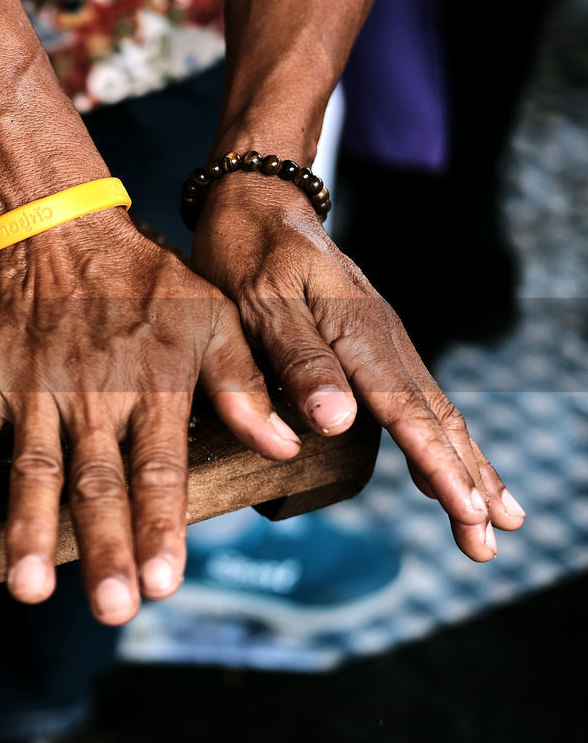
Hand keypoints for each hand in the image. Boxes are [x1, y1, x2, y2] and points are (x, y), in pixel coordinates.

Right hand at [0, 208, 303, 624]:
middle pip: (98, 481)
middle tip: (112, 607)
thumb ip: (243, 382)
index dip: (161, 526)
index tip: (165, 582)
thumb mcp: (210, 316)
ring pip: (33, 468)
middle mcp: (93, 394)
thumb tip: (287, 443)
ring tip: (29, 585)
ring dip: (31, 528)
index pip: (158, 468)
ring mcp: (34, 388)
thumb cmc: (137, 276)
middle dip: (105, 548)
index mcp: (152, 384)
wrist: (51, 220)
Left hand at [191, 177, 525, 561]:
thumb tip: (338, 424)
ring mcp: (381, 339)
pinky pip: (416, 395)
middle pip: (436, 418)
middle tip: (489, 542)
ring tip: (495, 516)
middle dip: (468, 482)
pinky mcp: (371, 340)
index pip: (408, 412)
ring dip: (466, 465)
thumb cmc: (247, 251)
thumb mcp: (256, 302)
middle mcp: (381, 338)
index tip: (467, 514)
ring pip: (435, 409)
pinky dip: (440, 437)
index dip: (439, 467)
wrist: (258, 201)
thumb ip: (296, 359)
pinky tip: (450, 465)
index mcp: (357, 333)